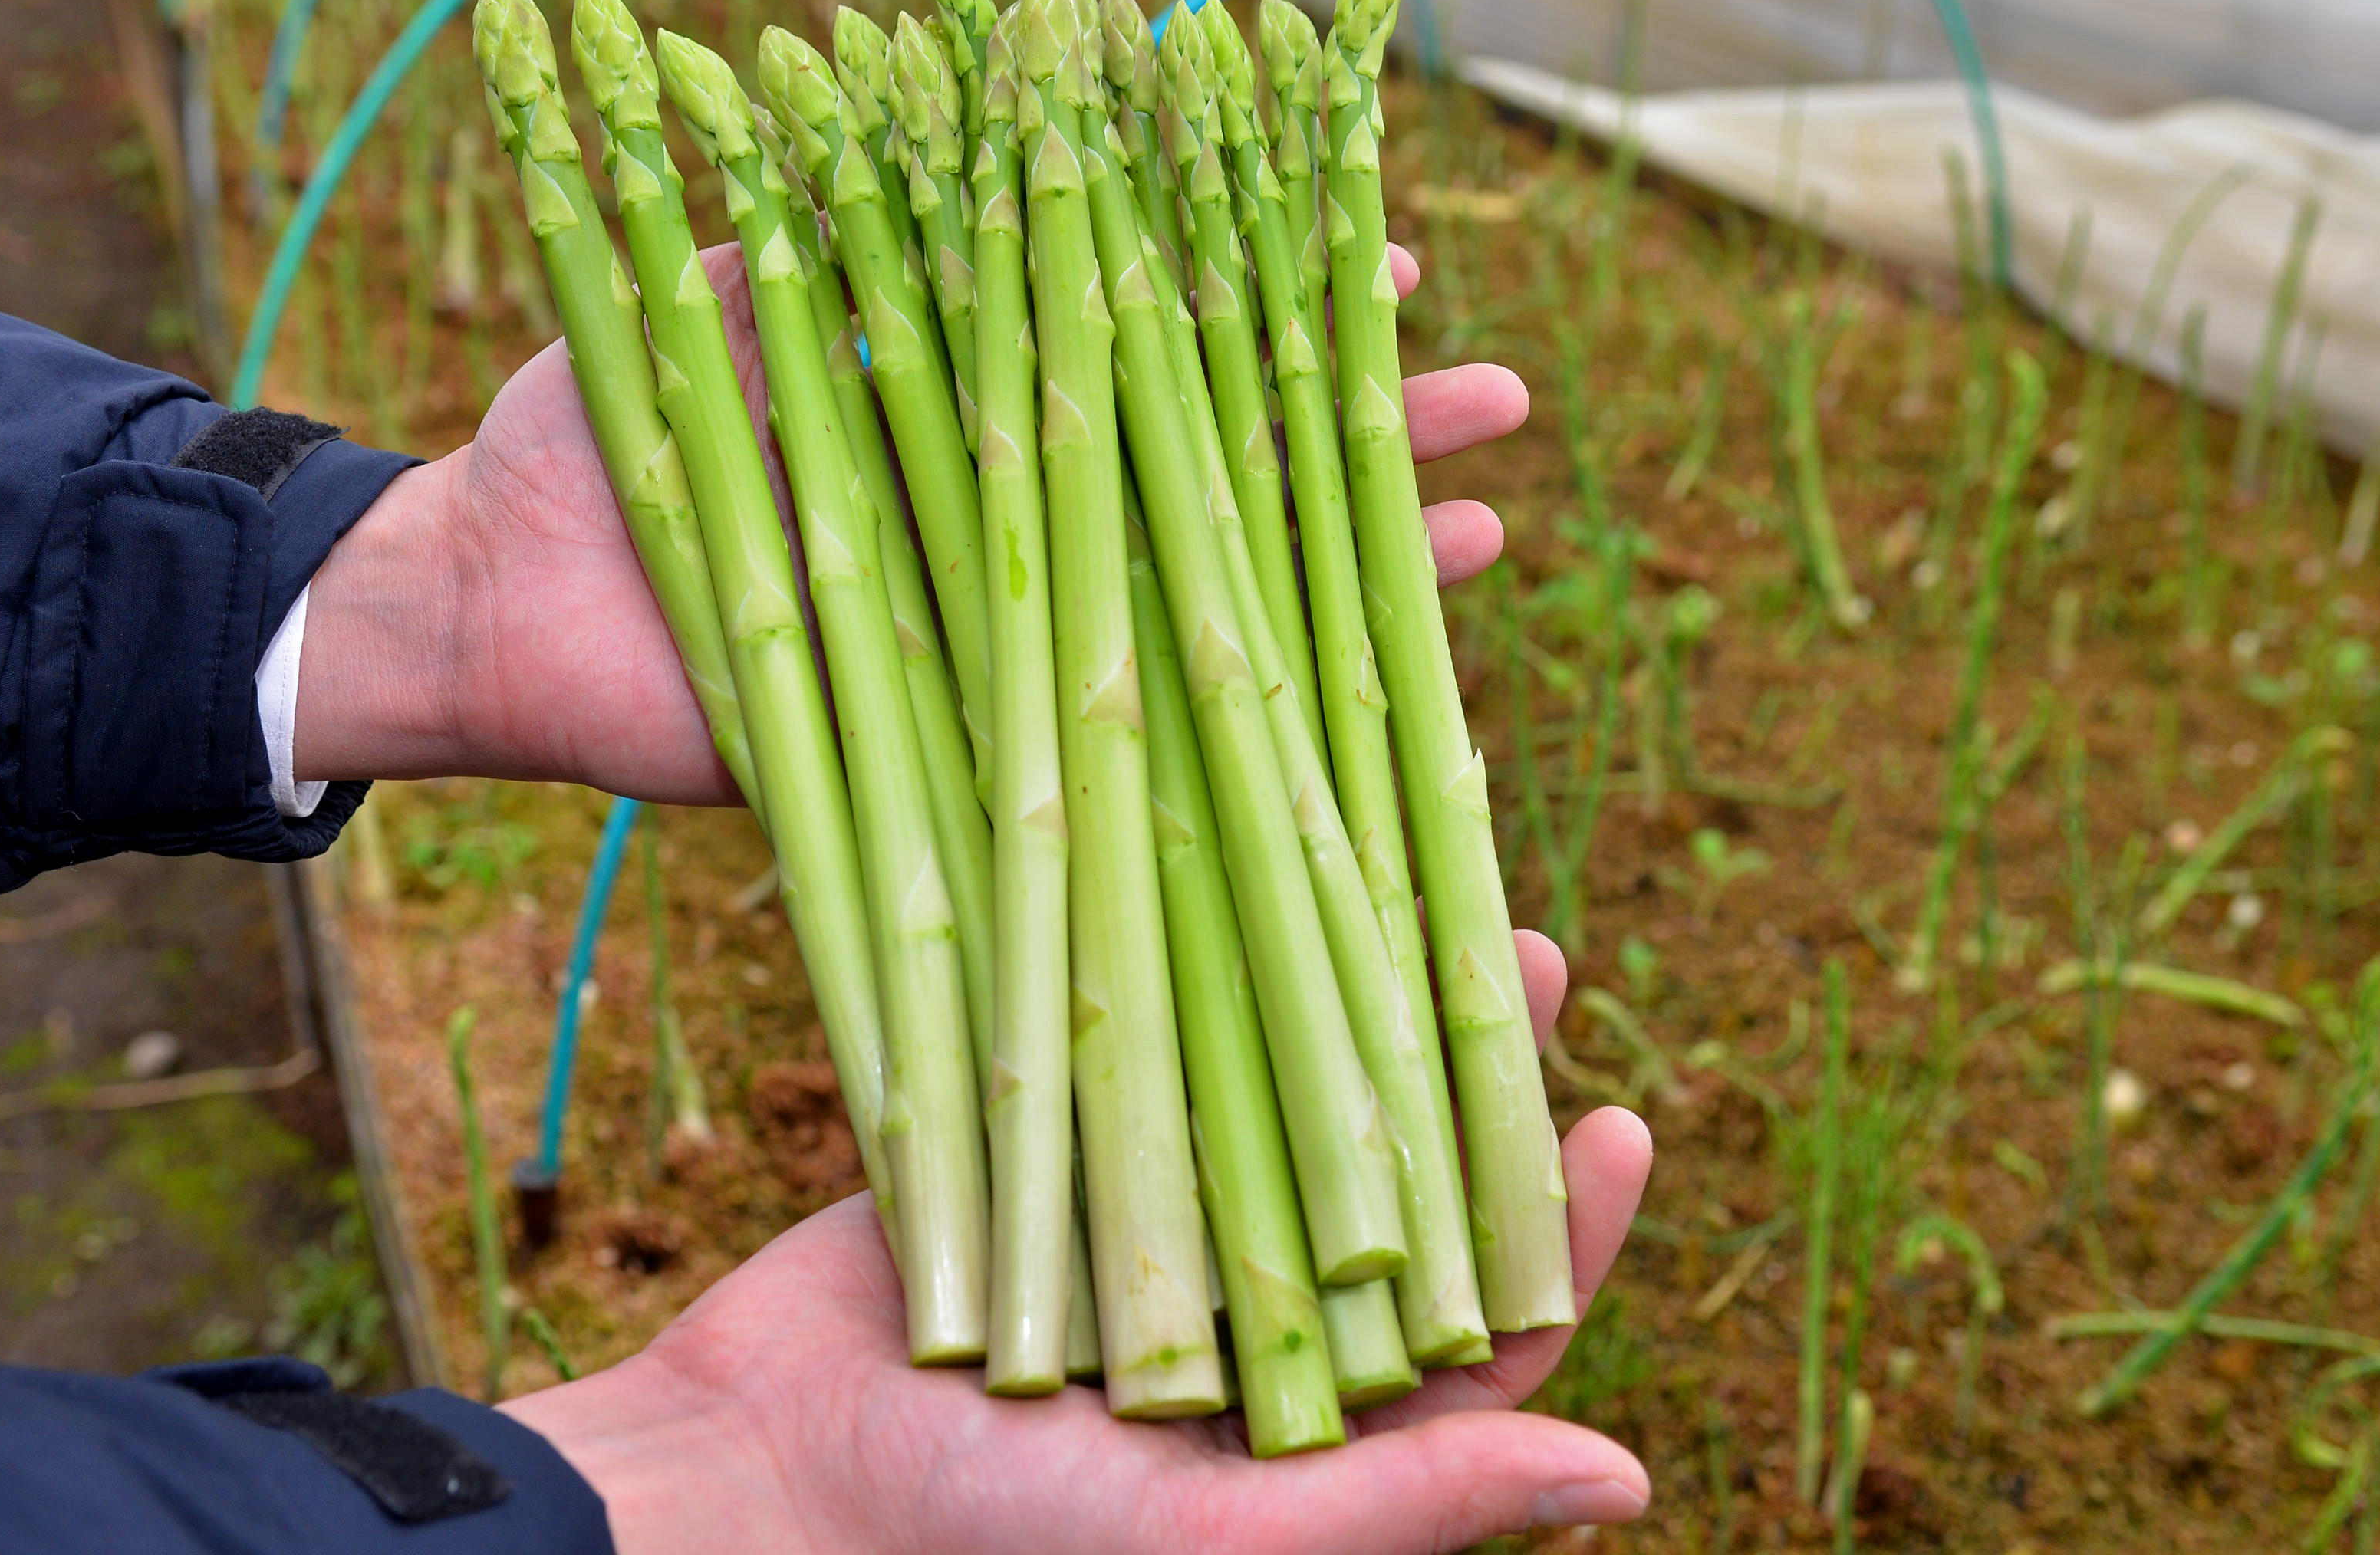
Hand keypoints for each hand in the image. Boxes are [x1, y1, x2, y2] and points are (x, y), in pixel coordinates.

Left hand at [293, 243, 1532, 800]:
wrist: (487, 602)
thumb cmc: (583, 439)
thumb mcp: (699, 301)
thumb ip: (812, 228)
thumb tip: (896, 99)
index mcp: (967, 416)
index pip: (1156, 351)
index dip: (1265, 307)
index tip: (1378, 256)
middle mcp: (1008, 528)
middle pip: (1215, 470)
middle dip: (1354, 427)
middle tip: (1492, 390)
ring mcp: (999, 641)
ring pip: (1201, 596)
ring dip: (1343, 562)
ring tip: (1487, 520)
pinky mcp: (964, 746)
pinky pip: (1120, 738)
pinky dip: (1234, 713)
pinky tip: (1363, 680)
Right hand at [504, 927, 1649, 1553]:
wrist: (750, 1482)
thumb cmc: (982, 1549)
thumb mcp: (1218, 1544)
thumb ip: (1414, 1502)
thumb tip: (1629, 1476)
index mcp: (1311, 1432)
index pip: (1482, 1330)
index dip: (1555, 1227)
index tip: (1617, 1120)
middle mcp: (1247, 1325)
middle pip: (1390, 1182)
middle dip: (1460, 1076)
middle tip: (1521, 956)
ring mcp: (1145, 1230)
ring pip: (1280, 1096)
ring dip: (1349, 997)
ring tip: (1423, 894)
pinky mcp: (1048, 1152)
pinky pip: (1148, 1060)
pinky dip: (1201, 978)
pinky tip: (1248, 890)